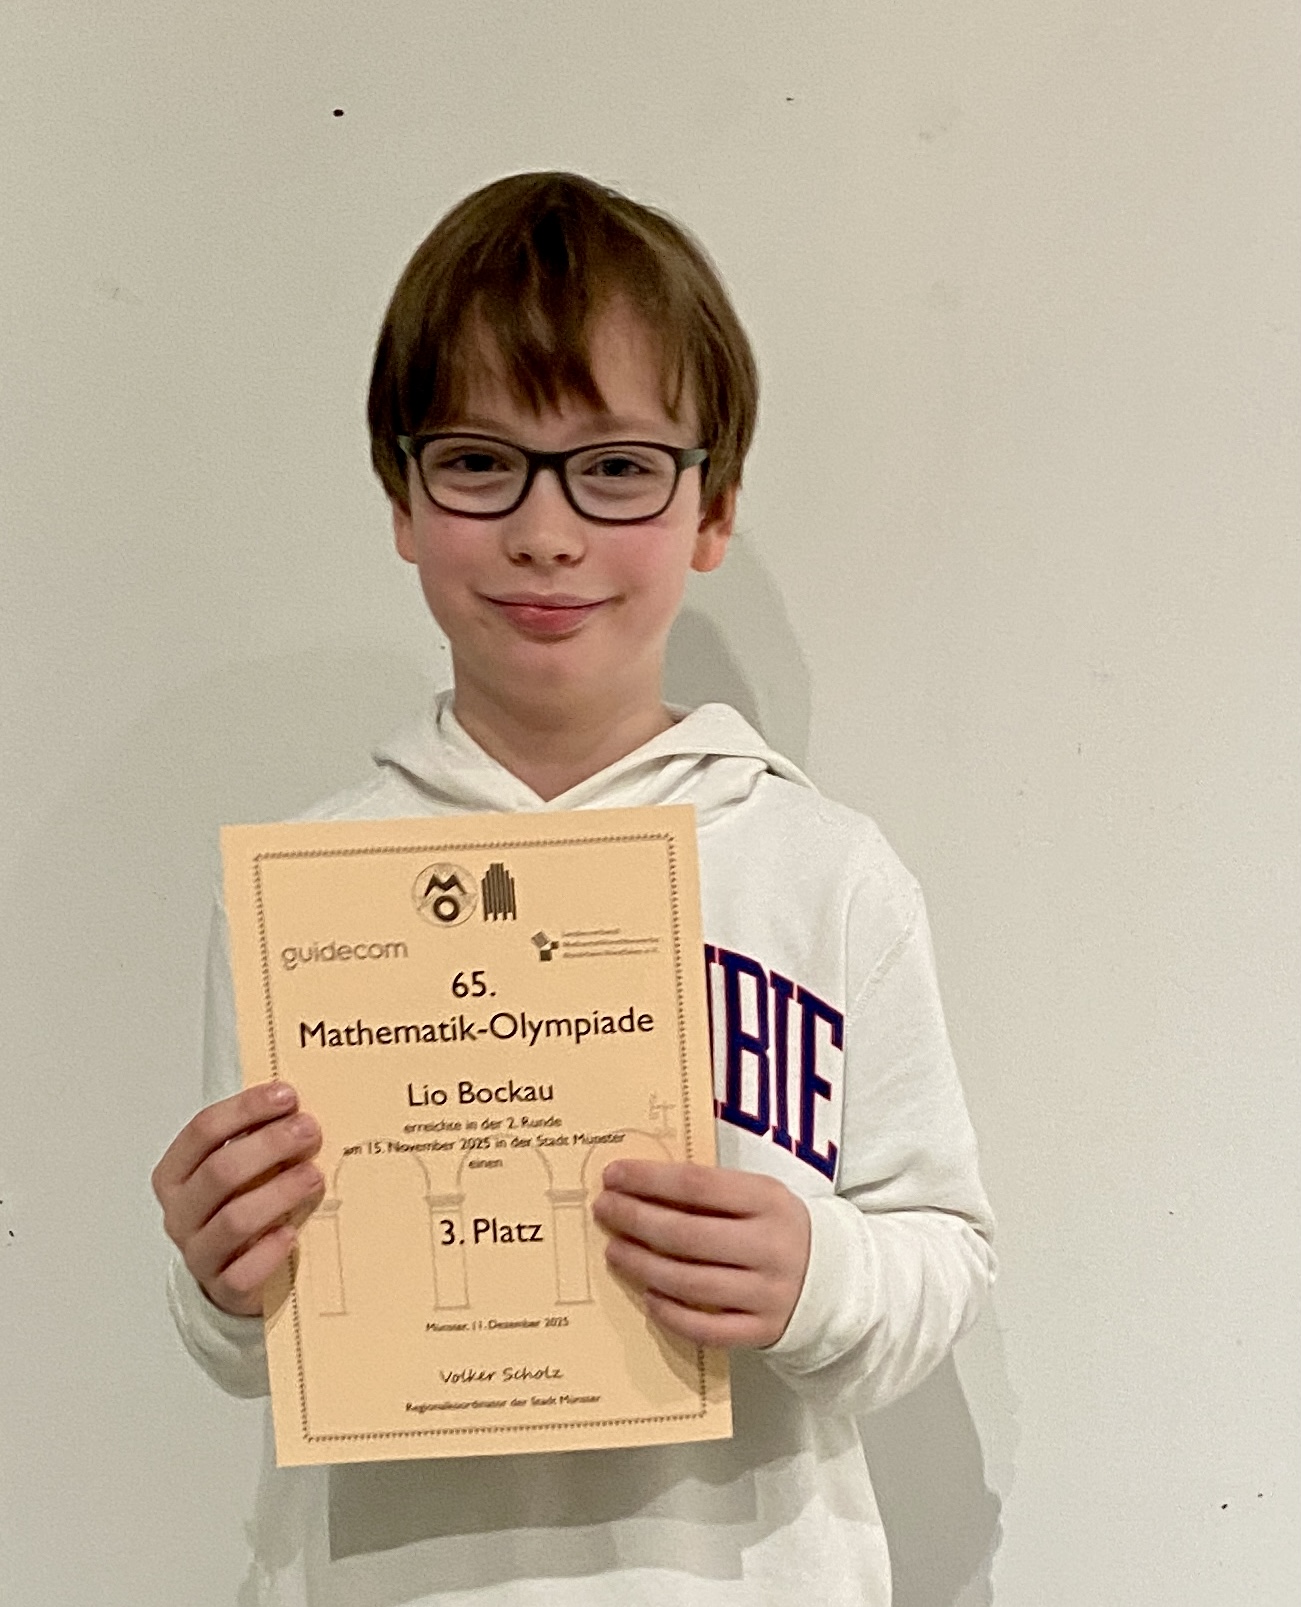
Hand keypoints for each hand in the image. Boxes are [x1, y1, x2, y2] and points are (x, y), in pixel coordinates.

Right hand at [151, 1082, 324, 1316]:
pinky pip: (243, 1272)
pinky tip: (293, 1232)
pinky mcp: (224, 1290)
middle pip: (220, 1171)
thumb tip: (297, 1105)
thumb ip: (257, 1137)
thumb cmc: (241, 1207)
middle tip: (309, 1131)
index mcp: (176, 1174)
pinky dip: (270, 1250)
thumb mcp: (241, 1168)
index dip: (246, 1109)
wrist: (237, 1277)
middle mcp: (182, 1213)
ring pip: (234, 1220)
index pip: (203, 1131)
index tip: (287, 1095)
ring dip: (279, 1192)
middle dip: (269, 1145)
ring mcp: (200, 1253)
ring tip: (313, 1176)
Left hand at [592, 1160, 810, 1348]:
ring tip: (613, 1250)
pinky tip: (647, 1295)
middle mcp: (769, 1245)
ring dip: (643, 1265)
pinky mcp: (762, 1330)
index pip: (698, 1184)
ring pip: (690, 1282)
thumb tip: (638, 1186)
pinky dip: (671, 1313)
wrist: (834, 1278)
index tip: (613, 1175)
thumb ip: (709, 1191)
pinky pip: (706, 1328)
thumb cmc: (776, 1227)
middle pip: (688, 1235)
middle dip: (636, 1220)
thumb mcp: (758, 1195)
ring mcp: (768, 1292)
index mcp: (768, 1200)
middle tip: (603, 1210)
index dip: (649, 1179)